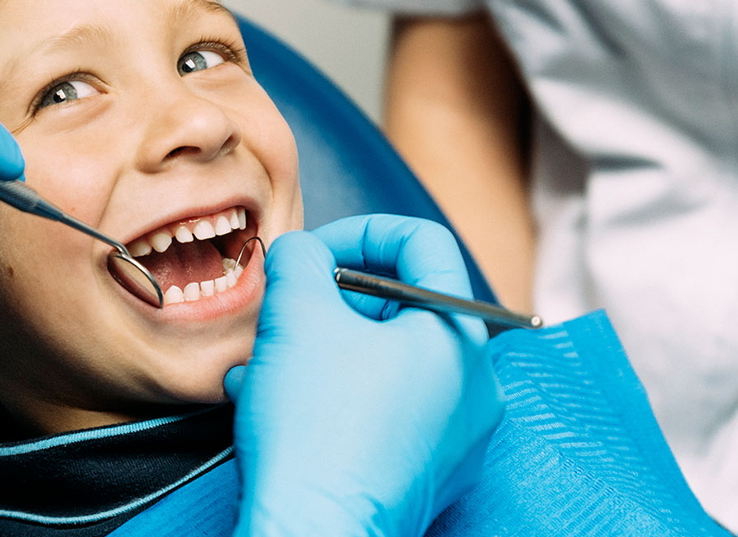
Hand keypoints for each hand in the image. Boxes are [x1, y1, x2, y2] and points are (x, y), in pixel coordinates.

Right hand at [225, 215, 502, 536]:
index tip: (313, 253)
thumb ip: (300, 257)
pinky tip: (274, 405)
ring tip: (263, 366)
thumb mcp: (295, 313)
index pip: (424, 243)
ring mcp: (455, 436)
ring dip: (317, 351)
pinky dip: (331, 396)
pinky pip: (381, 410)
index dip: (360, 232)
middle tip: (284, 314)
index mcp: (459, 334)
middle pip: (400, 308)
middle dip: (328, 304)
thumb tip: (303, 253)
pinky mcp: (425, 473)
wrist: (314, 534)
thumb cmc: (315, 429)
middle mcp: (474, 385)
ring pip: (382, 362)